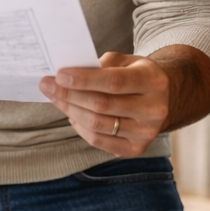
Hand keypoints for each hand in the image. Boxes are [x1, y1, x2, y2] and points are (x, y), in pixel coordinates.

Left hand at [38, 50, 181, 157]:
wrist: (162, 99)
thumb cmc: (136, 75)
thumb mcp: (126, 61)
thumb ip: (101, 64)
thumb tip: (68, 75)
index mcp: (153, 81)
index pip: (114, 82)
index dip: (84, 80)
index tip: (59, 75)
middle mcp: (154, 110)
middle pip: (102, 105)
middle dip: (69, 94)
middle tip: (47, 85)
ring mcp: (146, 133)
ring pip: (97, 124)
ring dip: (70, 110)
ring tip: (56, 98)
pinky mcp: (136, 149)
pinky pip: (98, 141)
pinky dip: (80, 127)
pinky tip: (73, 114)